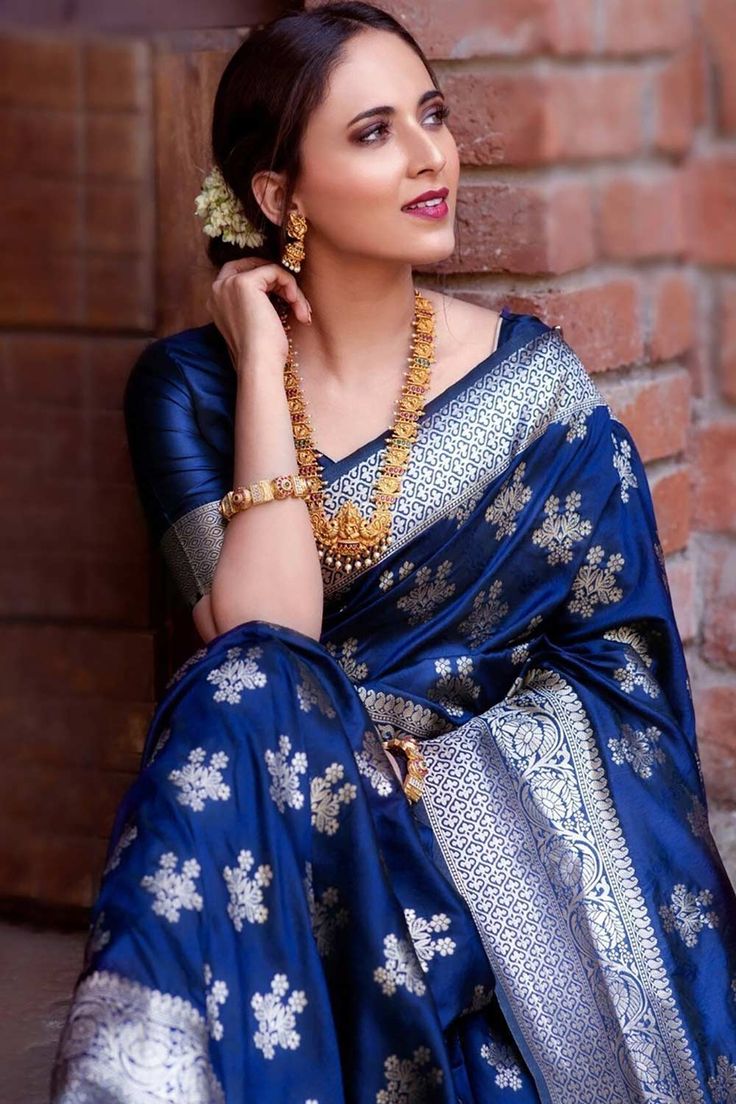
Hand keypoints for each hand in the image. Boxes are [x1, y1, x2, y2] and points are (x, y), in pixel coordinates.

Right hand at [205, 256, 311, 374]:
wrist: (258, 364)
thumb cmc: (261, 353)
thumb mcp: (254, 322)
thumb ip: (256, 303)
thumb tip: (282, 287)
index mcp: (216, 300)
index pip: (240, 272)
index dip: (265, 277)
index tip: (285, 294)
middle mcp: (218, 288)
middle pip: (253, 266)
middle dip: (278, 280)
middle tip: (295, 299)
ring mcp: (229, 283)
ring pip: (268, 271)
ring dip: (290, 289)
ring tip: (302, 311)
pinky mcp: (245, 282)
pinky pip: (275, 271)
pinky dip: (291, 285)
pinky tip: (296, 304)